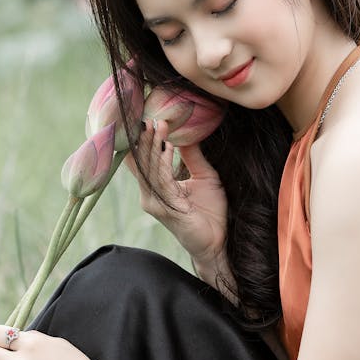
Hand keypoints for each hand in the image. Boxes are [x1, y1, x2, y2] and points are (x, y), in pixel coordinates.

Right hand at [125, 119, 227, 265]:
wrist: (219, 242)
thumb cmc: (211, 212)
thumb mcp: (204, 176)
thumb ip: (192, 156)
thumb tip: (186, 133)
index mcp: (156, 187)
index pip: (142, 161)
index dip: (141, 141)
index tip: (145, 118)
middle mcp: (150, 195)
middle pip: (141, 162)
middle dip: (146, 138)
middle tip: (151, 117)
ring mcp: (155, 203)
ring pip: (149, 169)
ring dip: (153, 146)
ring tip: (159, 126)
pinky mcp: (165, 209)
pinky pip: (162, 180)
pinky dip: (163, 162)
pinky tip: (168, 146)